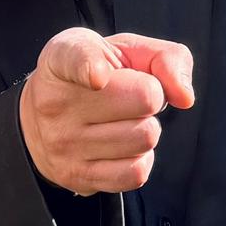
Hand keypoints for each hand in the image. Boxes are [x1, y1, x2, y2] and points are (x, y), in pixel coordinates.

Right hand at [19, 28, 192, 195]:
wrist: (42, 121)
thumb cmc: (95, 76)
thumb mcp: (122, 50)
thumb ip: (164, 57)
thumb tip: (184, 96)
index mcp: (62, 58)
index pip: (76, 60)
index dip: (91, 67)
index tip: (98, 77)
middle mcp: (55, 101)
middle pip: (144, 99)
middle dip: (150, 96)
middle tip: (129, 96)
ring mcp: (62, 142)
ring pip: (145, 137)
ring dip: (145, 128)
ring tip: (122, 120)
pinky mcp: (76, 175)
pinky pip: (136, 173)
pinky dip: (140, 159)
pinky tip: (121, 147)